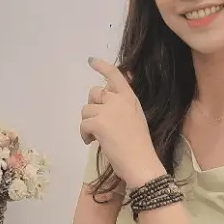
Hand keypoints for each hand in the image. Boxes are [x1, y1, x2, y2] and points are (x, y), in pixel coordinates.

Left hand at [80, 58, 164, 187]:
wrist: (141, 162)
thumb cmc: (140, 144)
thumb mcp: (136, 117)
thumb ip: (123, 105)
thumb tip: (107, 96)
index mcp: (130, 97)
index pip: (115, 75)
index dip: (102, 66)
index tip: (91, 60)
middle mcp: (119, 100)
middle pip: (94, 92)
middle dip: (92, 106)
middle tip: (97, 121)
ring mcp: (108, 111)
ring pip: (86, 110)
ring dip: (87, 123)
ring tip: (97, 136)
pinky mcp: (98, 123)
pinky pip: (83, 124)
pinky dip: (84, 134)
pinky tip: (92, 142)